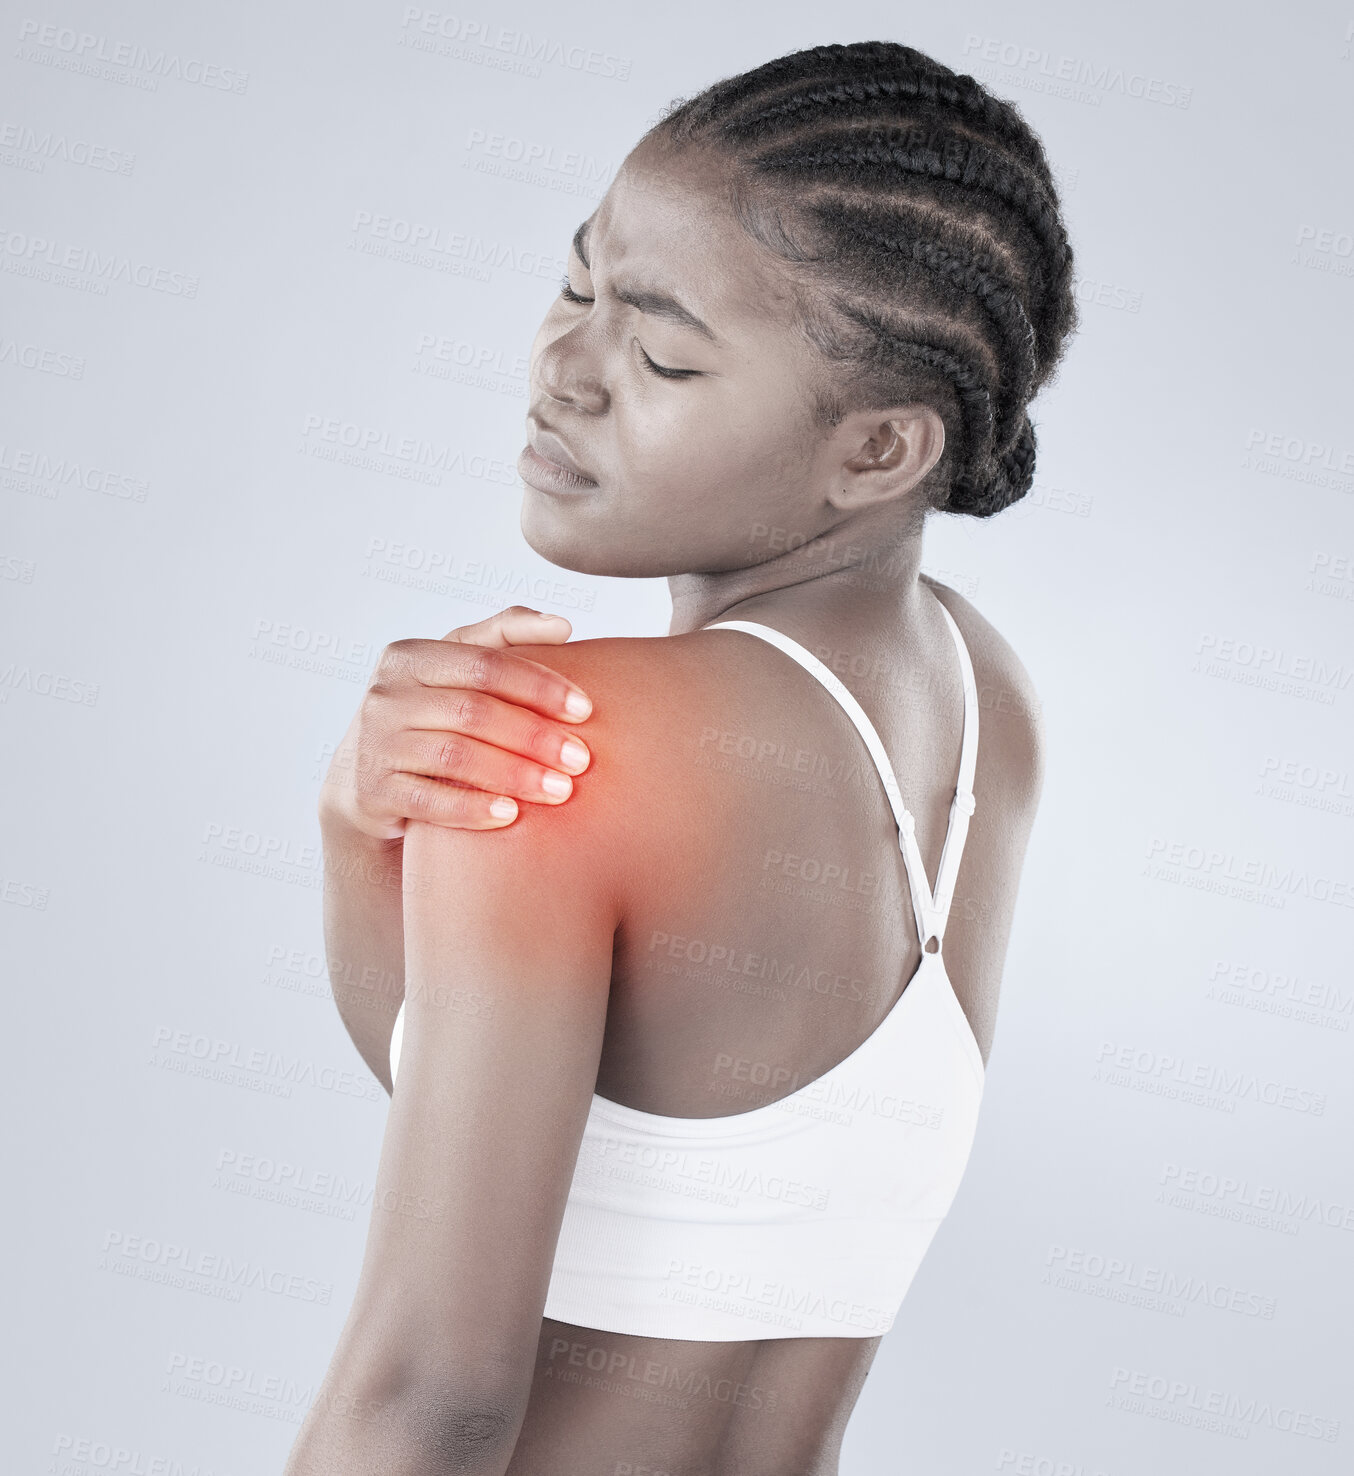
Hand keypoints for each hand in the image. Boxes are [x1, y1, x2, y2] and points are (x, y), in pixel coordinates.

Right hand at [319, 606, 593, 840]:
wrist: (367, 780)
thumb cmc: (431, 716)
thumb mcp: (456, 670)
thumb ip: (504, 637)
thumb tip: (562, 625)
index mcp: (411, 656)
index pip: (484, 664)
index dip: (538, 685)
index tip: (584, 709)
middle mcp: (386, 696)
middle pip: (473, 712)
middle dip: (534, 735)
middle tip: (580, 759)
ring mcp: (375, 745)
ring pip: (455, 757)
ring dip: (515, 774)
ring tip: (560, 789)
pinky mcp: (373, 792)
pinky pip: (430, 802)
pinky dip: (474, 809)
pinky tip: (512, 816)